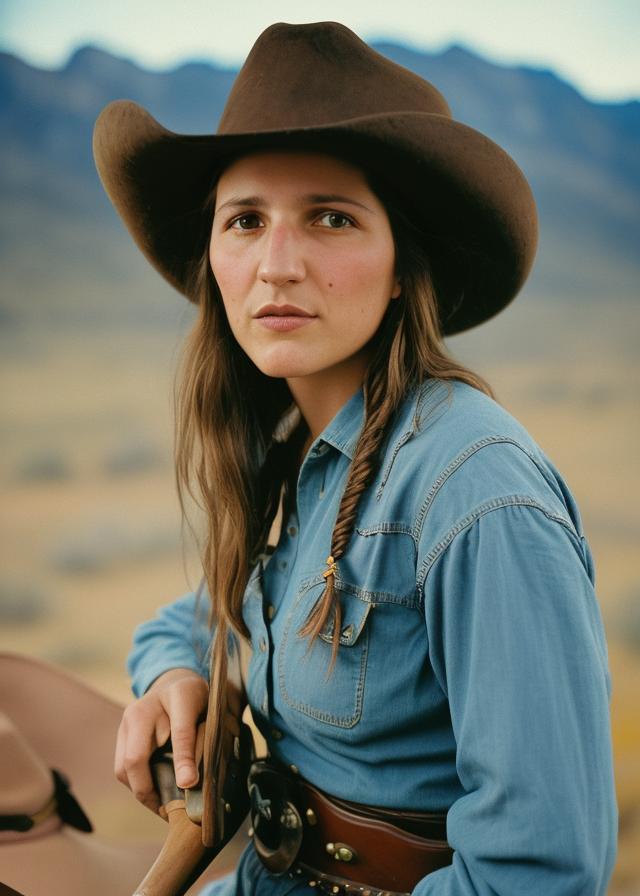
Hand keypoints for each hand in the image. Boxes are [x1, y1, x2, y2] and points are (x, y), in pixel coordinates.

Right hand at [114, 667, 208, 814]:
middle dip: (149, 791)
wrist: (175, 682)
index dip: (183, 762)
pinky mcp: (121, 737)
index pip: (178, 734)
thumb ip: (197, 741)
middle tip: (171, 811)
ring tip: (164, 806)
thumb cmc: (194, 698)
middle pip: (133, 761)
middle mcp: (137, 712)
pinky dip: (138, 783)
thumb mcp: (204, 712)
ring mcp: (125, 725)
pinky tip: (156, 792)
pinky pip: (123, 768)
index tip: (189, 787)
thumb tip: (188, 783)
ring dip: (141, 790)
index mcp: (171, 697)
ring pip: (123, 769)